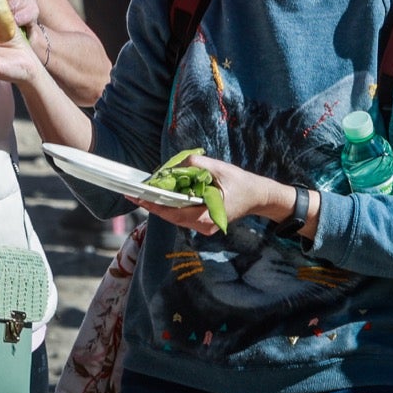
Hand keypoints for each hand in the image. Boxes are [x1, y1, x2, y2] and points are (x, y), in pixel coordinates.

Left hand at [130, 154, 273, 235]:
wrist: (258, 196)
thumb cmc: (242, 183)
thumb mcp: (220, 168)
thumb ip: (196, 165)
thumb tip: (172, 167)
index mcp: (206, 217)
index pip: (173, 212)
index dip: (154, 204)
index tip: (137, 196)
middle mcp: (203, 227)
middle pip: (171, 215)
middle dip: (153, 202)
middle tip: (134, 191)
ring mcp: (203, 227)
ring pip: (176, 215)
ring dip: (162, 202)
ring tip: (145, 191)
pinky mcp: (202, 222)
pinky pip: (183, 212)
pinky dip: (173, 203)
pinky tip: (163, 193)